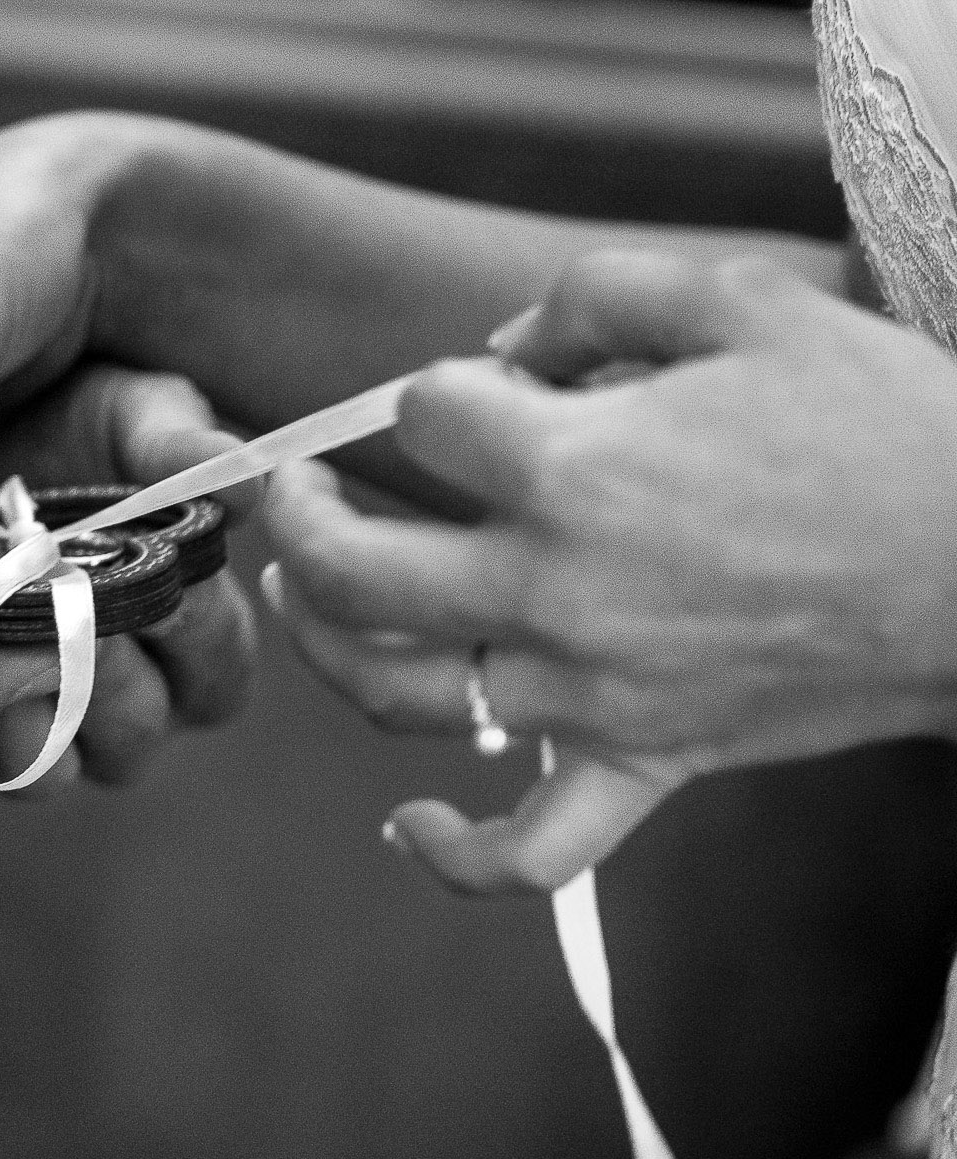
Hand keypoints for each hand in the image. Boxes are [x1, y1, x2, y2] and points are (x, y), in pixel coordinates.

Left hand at [261, 251, 956, 891]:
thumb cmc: (876, 421)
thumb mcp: (741, 299)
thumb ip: (595, 295)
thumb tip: (503, 347)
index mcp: (571, 471)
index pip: (424, 417)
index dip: (441, 388)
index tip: (485, 388)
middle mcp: (553, 592)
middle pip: (350, 570)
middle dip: (297, 516)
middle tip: (291, 487)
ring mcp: (588, 694)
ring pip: (398, 695)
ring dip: (325, 646)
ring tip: (301, 595)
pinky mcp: (642, 764)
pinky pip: (529, 851)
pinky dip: (456, 854)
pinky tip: (406, 828)